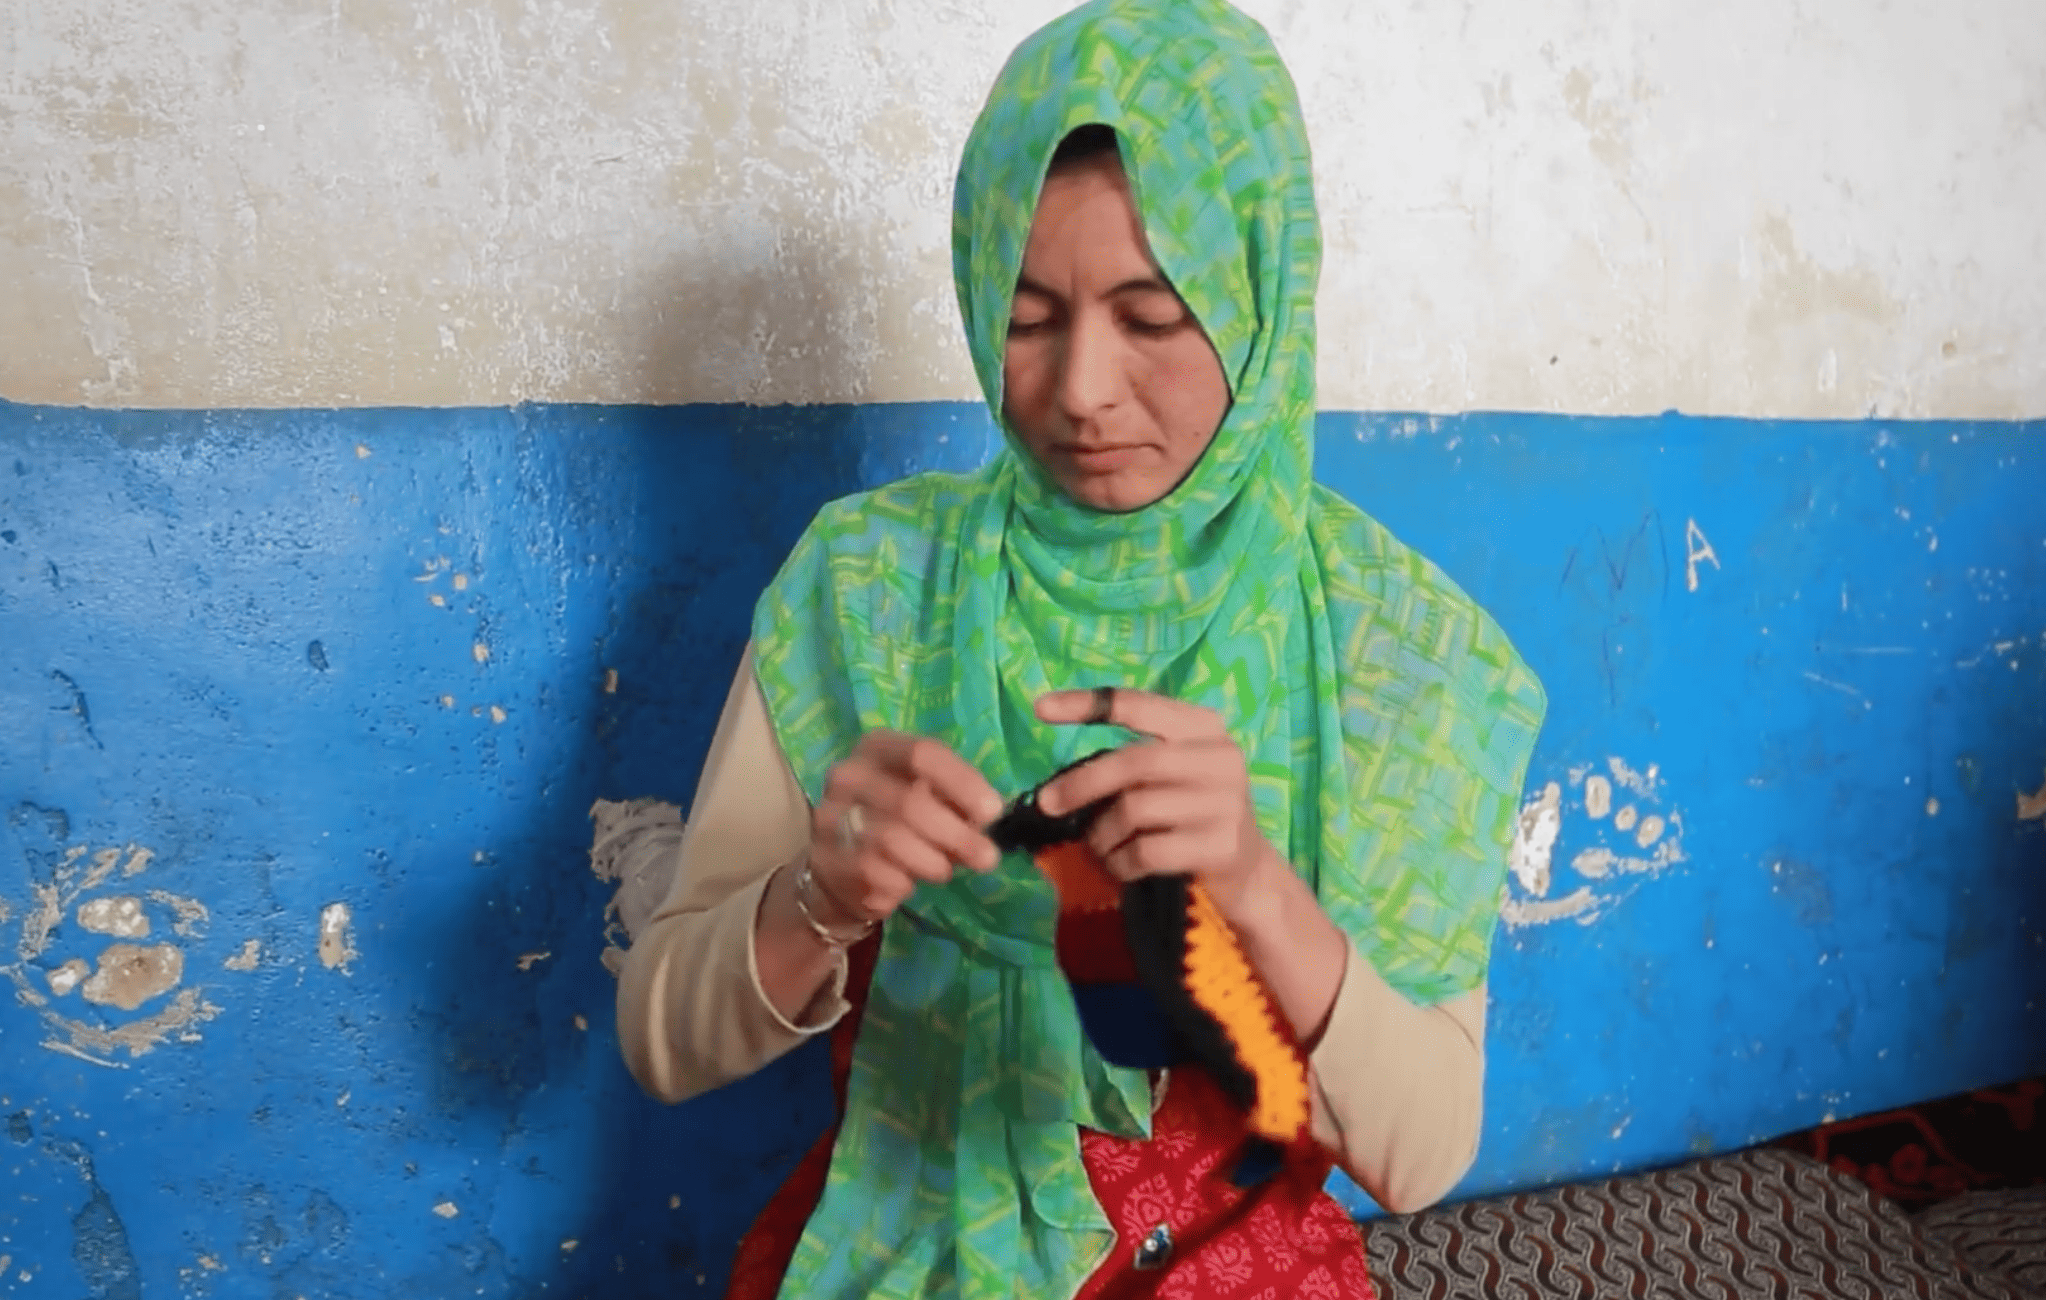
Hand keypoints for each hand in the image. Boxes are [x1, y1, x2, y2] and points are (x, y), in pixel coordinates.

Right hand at [806, 731, 1003, 928]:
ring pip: (893, 840)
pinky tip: (907, 882)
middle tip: (987, 857)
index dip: (962, 782)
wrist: (840, 865)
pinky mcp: (823, 859)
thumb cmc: (897, 821)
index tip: (993, 812)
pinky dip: (904, 884)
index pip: (922, 753)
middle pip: (910, 802)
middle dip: (957, 835)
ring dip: (933, 862)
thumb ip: (956, 799)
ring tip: (944, 869)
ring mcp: (830, 817)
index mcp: (878, 747)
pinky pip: (876, 873)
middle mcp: (848, 775)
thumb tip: (989, 817)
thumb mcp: (926, 796)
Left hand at [1033, 688, 1279, 923]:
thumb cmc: (1193, 814)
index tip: (1040, 708)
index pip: (1138, 705)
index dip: (1087, 704)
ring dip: (1103, 834)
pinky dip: (1120, 863)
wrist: (1248, 871)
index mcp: (1204, 727)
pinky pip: (1146, 852)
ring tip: (1099, 847)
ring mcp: (1225, 803)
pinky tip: (1120, 868)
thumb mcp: (1172, 774)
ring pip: (1135, 810)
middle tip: (1047, 803)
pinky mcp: (1220, 846)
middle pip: (1134, 761)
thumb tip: (1059, 782)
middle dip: (1082, 783)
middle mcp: (1220, 757)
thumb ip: (1131, 762)